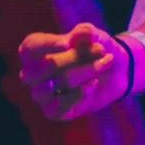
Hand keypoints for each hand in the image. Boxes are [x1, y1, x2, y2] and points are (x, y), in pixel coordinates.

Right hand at [17, 22, 132, 121]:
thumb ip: (87, 33)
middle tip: (100, 50)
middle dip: (75, 59)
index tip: (68, 43)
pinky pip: (59, 107)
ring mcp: (41, 94)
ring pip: (57, 86)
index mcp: (34, 51)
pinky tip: (93, 84)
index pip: (30, 48)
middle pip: (45, 68)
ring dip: (85, 73)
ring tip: (104, 64)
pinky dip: (79, 95)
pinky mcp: (53, 111)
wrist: (115, 72)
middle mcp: (32, 74)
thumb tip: (83, 33)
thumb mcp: (95, 36)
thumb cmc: (95, 49)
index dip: (46, 46)